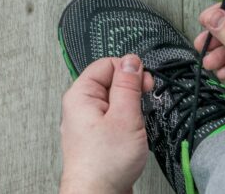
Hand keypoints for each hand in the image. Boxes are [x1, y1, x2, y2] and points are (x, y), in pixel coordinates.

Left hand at [59, 55, 154, 193]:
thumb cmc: (105, 163)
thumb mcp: (124, 117)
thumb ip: (128, 86)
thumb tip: (131, 61)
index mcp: (81, 95)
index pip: (106, 64)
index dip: (128, 70)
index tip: (144, 83)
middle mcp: (80, 107)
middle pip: (110, 82)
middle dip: (131, 91)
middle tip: (144, 104)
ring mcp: (87, 123)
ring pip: (114, 102)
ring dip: (130, 109)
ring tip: (135, 126)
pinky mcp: (96, 138)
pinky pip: (113, 119)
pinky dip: (126, 123)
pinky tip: (132, 136)